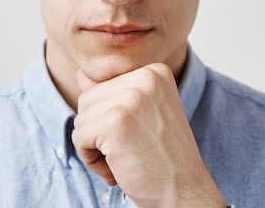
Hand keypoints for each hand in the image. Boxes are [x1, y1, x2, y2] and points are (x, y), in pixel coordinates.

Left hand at [72, 64, 225, 207]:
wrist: (184, 192)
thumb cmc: (164, 158)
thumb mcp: (144, 114)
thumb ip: (115, 92)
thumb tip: (82, 74)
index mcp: (154, 71)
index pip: (103, 85)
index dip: (110, 118)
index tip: (137, 135)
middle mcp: (146, 77)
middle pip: (88, 99)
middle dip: (99, 131)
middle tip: (130, 150)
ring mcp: (131, 98)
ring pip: (81, 118)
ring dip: (95, 146)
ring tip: (126, 158)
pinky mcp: (116, 121)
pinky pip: (79, 137)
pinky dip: (92, 160)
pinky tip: (118, 168)